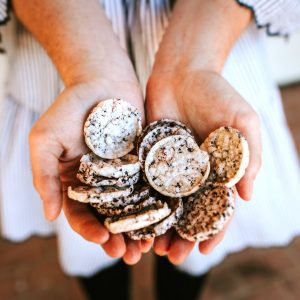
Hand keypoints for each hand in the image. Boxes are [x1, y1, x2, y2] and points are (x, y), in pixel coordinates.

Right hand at [29, 79, 151, 263]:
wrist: (103, 81)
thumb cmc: (70, 107)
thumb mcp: (45, 140)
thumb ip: (43, 176)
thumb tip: (48, 215)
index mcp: (74, 182)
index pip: (80, 214)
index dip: (89, 230)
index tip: (102, 240)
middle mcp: (100, 182)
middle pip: (108, 217)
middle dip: (117, 238)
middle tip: (128, 254)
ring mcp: (124, 174)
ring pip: (131, 208)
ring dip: (137, 229)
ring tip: (147, 247)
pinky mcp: (144, 163)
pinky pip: (150, 187)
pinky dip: (155, 205)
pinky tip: (163, 219)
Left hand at [146, 70, 260, 262]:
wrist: (183, 71)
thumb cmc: (217, 92)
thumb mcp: (243, 121)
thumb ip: (248, 156)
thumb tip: (247, 196)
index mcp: (217, 170)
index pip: (216, 207)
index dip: (212, 229)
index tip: (204, 249)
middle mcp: (192, 172)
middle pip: (187, 211)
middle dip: (181, 235)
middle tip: (172, 256)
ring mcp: (168, 166)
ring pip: (163, 203)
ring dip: (158, 225)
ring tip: (150, 246)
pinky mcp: (148, 155)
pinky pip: (143, 182)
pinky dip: (139, 201)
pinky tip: (132, 217)